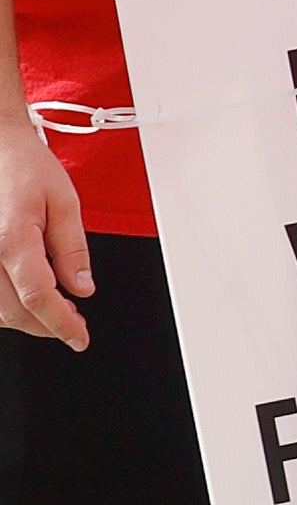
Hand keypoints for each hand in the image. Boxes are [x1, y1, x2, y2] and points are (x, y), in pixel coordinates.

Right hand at [0, 122, 89, 350]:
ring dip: (22, 319)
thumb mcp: (64, 201)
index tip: (80, 337)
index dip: (61, 324)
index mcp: (11, 239)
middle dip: (46, 326)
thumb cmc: (23, 167)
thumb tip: (82, 287)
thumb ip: (72, 248)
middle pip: (12, 311)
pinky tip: (22, 300)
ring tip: (54, 312)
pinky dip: (3, 306)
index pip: (39, 297)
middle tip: (74, 325)